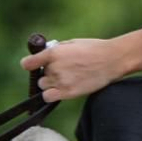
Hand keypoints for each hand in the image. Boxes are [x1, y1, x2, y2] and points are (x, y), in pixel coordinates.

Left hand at [19, 30, 141, 101]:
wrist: (112, 59)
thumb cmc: (94, 49)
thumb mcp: (72, 43)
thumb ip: (56, 50)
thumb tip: (45, 55)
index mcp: (54, 53)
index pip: (29, 63)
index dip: (29, 64)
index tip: (30, 65)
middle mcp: (55, 68)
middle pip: (40, 76)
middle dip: (48, 73)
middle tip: (62, 70)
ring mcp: (61, 81)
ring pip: (44, 86)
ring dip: (50, 84)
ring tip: (65, 79)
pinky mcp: (68, 93)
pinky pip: (49, 97)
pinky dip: (52, 94)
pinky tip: (62, 89)